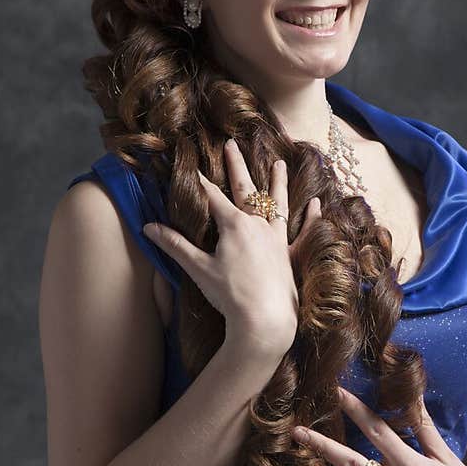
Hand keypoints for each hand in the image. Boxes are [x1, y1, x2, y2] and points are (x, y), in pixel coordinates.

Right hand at [143, 138, 320, 353]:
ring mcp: (277, 239)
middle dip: (236, 166)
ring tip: (278, 164)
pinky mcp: (290, 256)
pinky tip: (317, 204)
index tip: (190, 165)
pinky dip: (311, 218)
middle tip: (232, 145)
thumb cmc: (230, 295)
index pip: (212, 196)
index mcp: (234, 225)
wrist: (265, 320)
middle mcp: (258, 225)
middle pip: (246, 189)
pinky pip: (303, 232)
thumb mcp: (198, 269)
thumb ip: (175, 245)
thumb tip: (149, 228)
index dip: (199, 181)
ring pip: (277, 204)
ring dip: (277, 183)